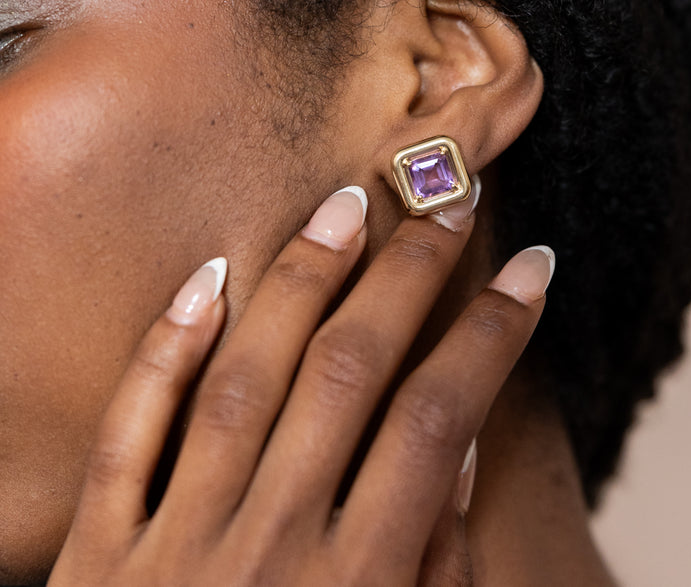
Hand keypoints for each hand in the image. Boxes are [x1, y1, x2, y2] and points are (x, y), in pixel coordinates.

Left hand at [48, 182, 552, 585]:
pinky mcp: (96, 556)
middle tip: (448, 203)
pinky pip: (126, 431)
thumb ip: (437, 571)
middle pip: (351, 372)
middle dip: (410, 276)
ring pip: (245, 377)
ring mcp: (173, 546)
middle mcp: (268, 550)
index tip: (531, 268)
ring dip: (303, 280)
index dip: (493, 332)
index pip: (440, 419)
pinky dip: (166, 349)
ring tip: (350, 204)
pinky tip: (209, 275)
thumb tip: (460, 446)